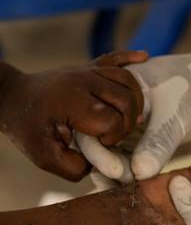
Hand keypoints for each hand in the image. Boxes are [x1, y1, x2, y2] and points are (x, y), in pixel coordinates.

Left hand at [0, 51, 147, 180]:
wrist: (11, 96)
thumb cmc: (27, 127)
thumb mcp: (43, 157)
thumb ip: (74, 167)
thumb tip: (99, 163)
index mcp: (73, 102)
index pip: (112, 120)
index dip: (113, 137)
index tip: (101, 144)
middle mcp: (83, 81)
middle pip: (126, 99)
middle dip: (128, 123)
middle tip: (115, 134)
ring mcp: (87, 71)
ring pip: (127, 80)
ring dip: (136, 100)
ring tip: (133, 117)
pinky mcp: (88, 66)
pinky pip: (114, 58)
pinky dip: (131, 58)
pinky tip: (144, 57)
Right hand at [77, 53, 190, 180]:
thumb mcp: (176, 113)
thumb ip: (158, 142)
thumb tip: (139, 173)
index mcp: (113, 92)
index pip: (93, 124)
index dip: (99, 151)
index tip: (116, 172)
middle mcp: (114, 110)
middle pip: (98, 142)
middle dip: (107, 166)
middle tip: (123, 186)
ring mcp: (126, 126)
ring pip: (113, 154)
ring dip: (118, 174)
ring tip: (128, 193)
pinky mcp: (139, 140)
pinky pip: (130, 159)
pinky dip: (131, 173)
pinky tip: (136, 188)